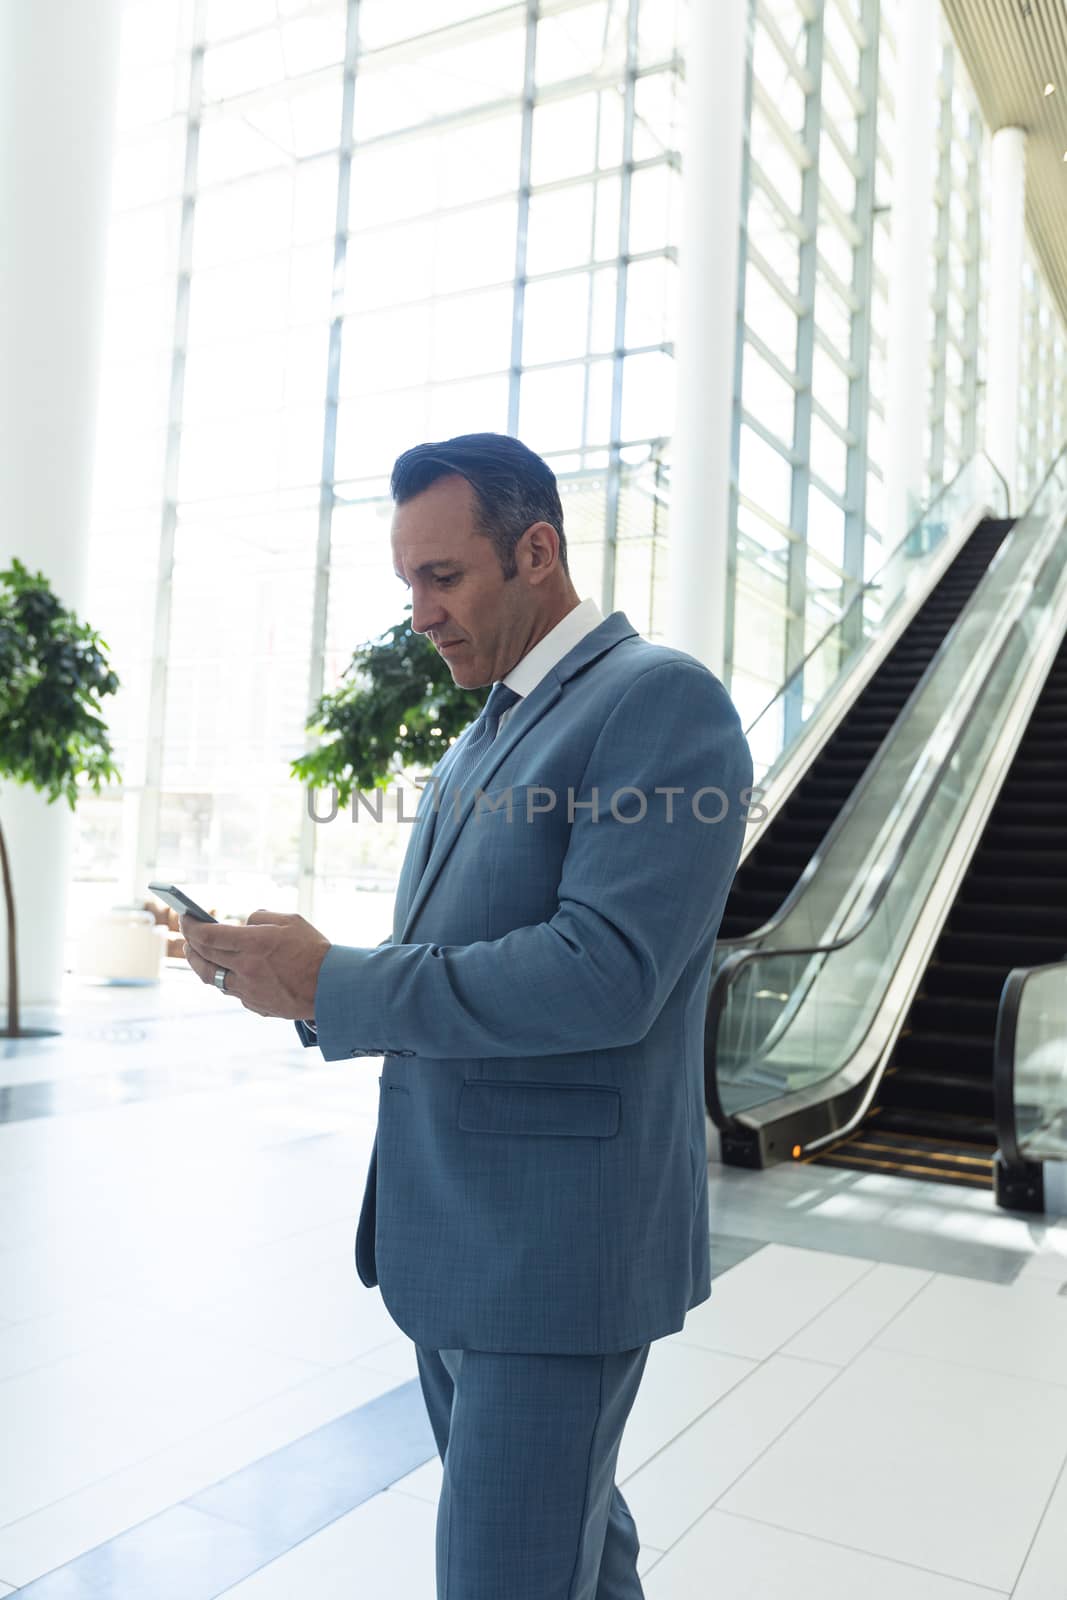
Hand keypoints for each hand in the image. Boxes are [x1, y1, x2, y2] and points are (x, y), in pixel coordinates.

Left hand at [181, 909, 329, 1019]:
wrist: (334, 988)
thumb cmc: (315, 950)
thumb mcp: (291, 921)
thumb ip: (261, 918)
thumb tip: (243, 923)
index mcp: (254, 944)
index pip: (208, 935)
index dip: (191, 926)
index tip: (184, 918)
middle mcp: (246, 969)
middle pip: (204, 958)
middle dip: (190, 944)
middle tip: (187, 936)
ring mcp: (249, 991)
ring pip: (213, 979)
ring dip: (201, 964)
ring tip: (197, 954)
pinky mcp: (256, 1005)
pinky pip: (233, 991)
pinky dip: (226, 979)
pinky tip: (227, 971)